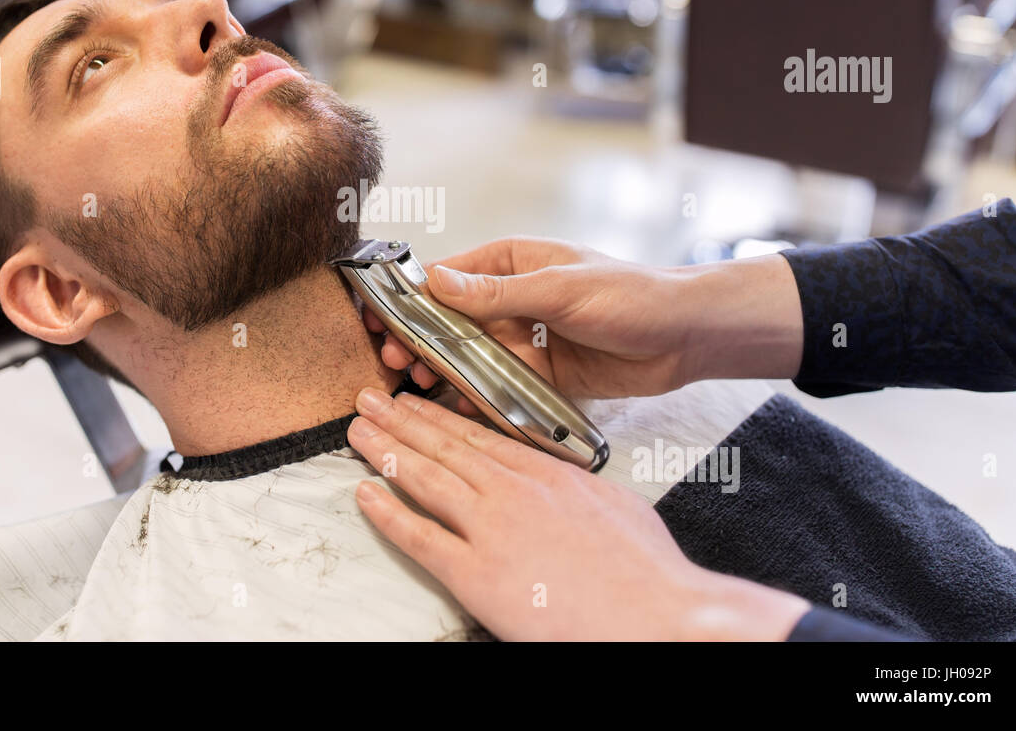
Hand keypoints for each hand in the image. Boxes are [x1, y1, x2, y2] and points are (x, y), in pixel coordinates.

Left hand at [346, 387, 809, 640]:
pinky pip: (421, 537)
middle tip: (370, 400)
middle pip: (445, 446)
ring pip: (426, 479)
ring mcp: (492, 529)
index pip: (480, 435)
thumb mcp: (615, 505)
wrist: (657, 614)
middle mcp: (513, 492)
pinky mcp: (477, 574)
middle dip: (402, 420)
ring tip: (358, 431)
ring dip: (386, 451)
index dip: (440, 416)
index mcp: (547, 474)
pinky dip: (388, 514)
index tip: (415, 401)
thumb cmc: (647, 572)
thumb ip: (577, 488)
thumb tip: (564, 483)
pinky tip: (364, 494)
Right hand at [365, 235, 802, 399]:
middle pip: (449, 322)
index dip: (409, 298)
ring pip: (469, 357)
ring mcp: (525, 339)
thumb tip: (436, 282)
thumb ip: (497, 293)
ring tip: (418, 388)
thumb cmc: (631, 293)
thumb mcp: (560, 289)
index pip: (446, 277)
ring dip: (442, 371)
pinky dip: (476, 397)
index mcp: (511, 263)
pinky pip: (498, 386)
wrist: (686, 336)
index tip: (379, 319)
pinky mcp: (541, 375)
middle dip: (419, 341)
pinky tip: (457, 409)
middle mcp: (512, 300)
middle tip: (394, 363)